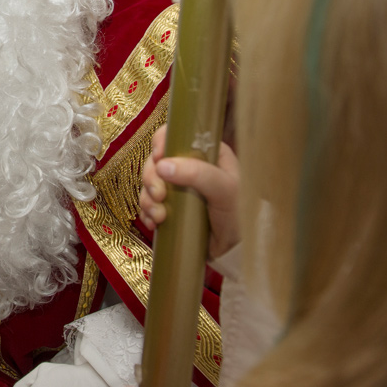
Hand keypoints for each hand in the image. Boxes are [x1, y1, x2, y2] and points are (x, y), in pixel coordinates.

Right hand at [139, 127, 239, 258]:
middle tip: (158, 195)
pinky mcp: (170, 207)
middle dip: (152, 178)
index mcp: (206, 152)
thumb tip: (161, 165)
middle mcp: (189, 166)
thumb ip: (197, 173)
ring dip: (148, 199)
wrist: (237, 250)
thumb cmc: (239, 213)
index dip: (161, 142)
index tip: (158, 158)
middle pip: (156, 161)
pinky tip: (154, 223)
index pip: (176, 136)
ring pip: (149, 183)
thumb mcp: (225, 189)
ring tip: (159, 217)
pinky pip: (148, 204)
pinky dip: (147, 213)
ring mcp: (178, 187)